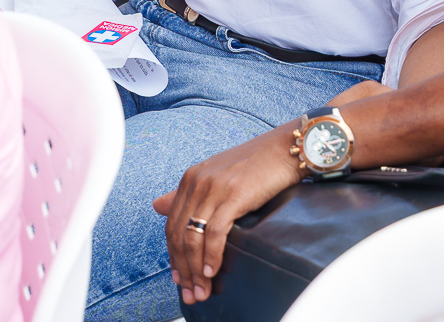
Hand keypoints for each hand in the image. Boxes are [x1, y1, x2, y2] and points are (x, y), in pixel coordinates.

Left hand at [153, 80, 388, 306]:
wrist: (286, 149)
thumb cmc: (257, 165)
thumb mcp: (216, 175)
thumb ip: (187, 193)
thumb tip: (157, 205)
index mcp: (190, 178)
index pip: (171, 225)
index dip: (173, 256)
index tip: (179, 279)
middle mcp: (197, 181)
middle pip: (179, 234)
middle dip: (182, 269)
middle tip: (190, 293)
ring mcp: (213, 187)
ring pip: (193, 237)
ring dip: (195, 270)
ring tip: (202, 290)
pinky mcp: (233, 195)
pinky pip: (214, 233)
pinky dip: (211, 256)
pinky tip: (213, 272)